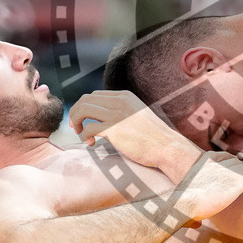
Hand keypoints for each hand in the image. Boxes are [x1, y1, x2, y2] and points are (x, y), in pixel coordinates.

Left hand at [70, 90, 201, 180]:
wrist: (167, 147)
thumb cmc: (153, 136)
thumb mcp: (137, 114)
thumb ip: (123, 111)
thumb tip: (105, 116)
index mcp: (125, 96)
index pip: (94, 95)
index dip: (83, 107)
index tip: (82, 120)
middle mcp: (120, 101)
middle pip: (85, 99)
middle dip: (75, 113)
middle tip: (76, 127)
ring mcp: (117, 114)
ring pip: (83, 110)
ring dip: (76, 122)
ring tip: (80, 133)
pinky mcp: (115, 129)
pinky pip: (88, 128)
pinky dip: (84, 136)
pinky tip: (91, 143)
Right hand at [177, 151, 242, 221]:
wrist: (186, 202)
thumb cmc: (182, 206)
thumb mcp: (185, 202)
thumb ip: (194, 211)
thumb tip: (195, 226)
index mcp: (205, 161)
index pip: (224, 157)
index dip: (232, 164)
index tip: (238, 170)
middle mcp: (218, 162)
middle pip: (237, 162)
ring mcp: (229, 169)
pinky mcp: (238, 178)